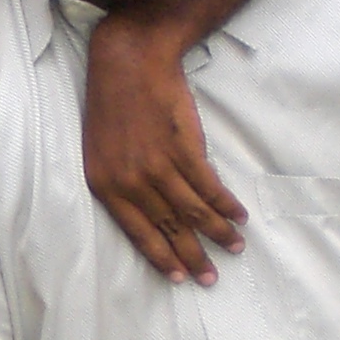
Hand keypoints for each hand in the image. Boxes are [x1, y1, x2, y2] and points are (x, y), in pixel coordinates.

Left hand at [84, 12, 241, 285]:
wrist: (129, 62)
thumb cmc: (112, 105)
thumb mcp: (102, 151)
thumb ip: (123, 184)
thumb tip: (152, 213)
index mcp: (106, 186)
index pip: (138, 233)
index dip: (162, 257)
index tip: (180, 277)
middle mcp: (131, 182)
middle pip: (169, 228)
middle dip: (194, 256)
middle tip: (211, 278)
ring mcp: (159, 166)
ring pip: (193, 211)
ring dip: (218, 233)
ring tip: (234, 246)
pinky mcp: (183, 148)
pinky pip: (208, 186)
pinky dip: (225, 204)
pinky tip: (237, 215)